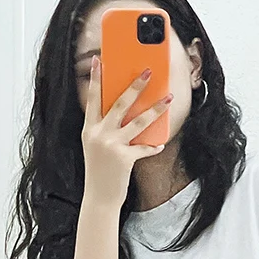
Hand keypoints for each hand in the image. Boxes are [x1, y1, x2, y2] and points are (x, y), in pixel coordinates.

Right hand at [81, 55, 172, 207]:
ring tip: (169, 97)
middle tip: (148, 71)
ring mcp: (112, 146)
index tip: (99, 60)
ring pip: (139, 121)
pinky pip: (144, 147)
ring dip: (156, 108)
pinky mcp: (124, 158)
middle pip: (120, 103)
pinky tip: (159, 144)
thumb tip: (125, 113)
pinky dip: (152, 146)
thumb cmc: (100, 172)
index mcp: (89, 129)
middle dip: (135, 85)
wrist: (99, 198)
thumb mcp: (96, 147)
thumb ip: (105, 129)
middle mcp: (99, 135)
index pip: (92, 99)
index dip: (96, 79)